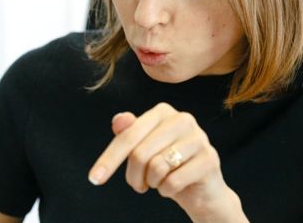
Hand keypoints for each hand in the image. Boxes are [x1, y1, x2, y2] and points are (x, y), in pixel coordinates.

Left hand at [88, 103, 247, 222]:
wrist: (202, 190)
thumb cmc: (168, 166)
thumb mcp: (144, 150)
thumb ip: (129, 133)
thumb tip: (118, 120)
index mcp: (163, 111)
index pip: (128, 135)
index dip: (109, 159)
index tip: (94, 179)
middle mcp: (183, 118)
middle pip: (140, 153)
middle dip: (134, 177)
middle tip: (139, 185)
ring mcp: (199, 138)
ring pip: (156, 167)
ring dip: (153, 183)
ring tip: (159, 182)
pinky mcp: (209, 159)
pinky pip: (173, 181)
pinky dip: (167, 191)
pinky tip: (174, 187)